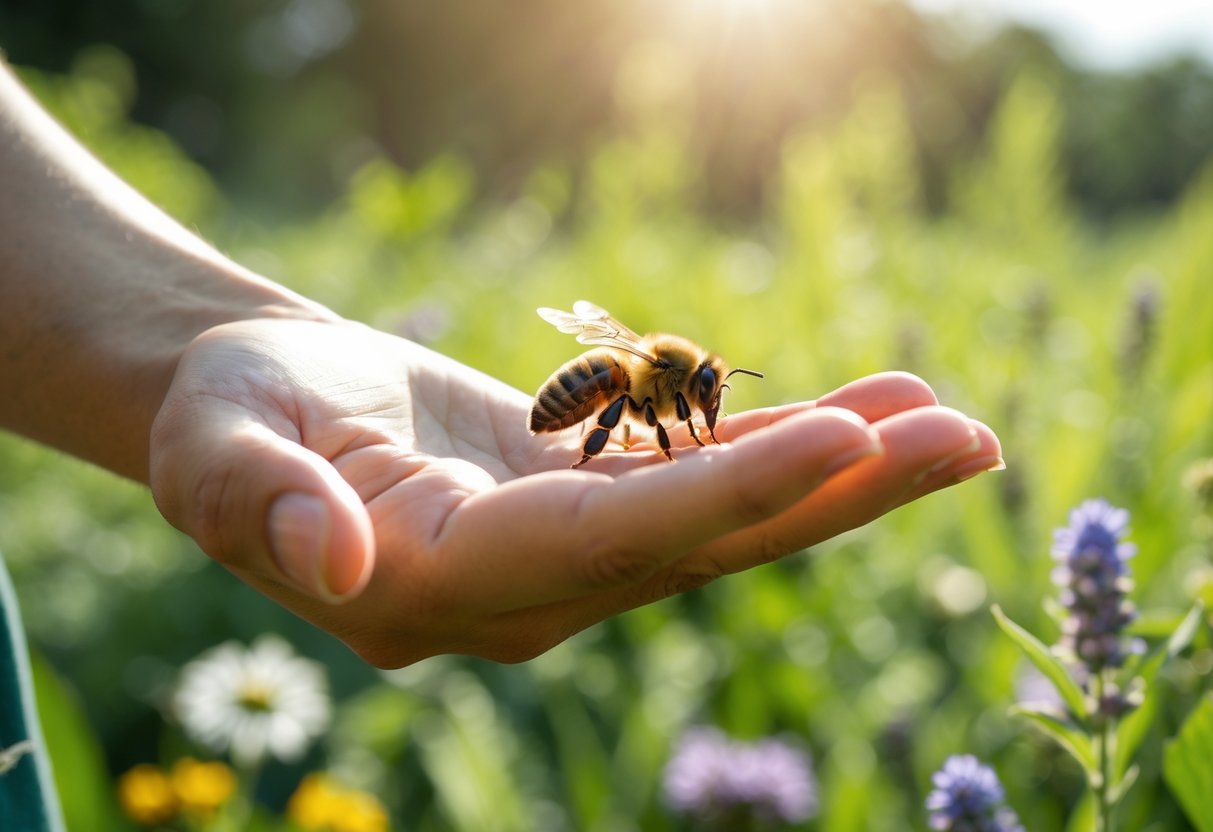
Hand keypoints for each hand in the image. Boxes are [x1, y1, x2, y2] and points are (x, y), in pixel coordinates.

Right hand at [149, 318, 1001, 667]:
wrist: (264, 413)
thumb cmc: (228, 418)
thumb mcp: (215, 448)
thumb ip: (259, 505)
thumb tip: (333, 559)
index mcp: (440, 580)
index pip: (609, 544)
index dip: (725, 492)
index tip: (846, 440)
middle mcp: (526, 593)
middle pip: (702, 545)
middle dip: (835, 493)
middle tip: (968, 438)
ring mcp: (566, 559)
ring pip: (722, 521)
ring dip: (838, 471)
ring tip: (953, 421)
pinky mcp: (585, 512)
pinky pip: (699, 483)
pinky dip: (781, 447)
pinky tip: (866, 413)